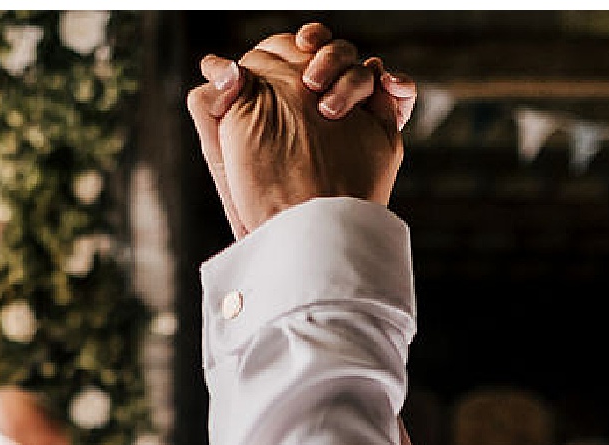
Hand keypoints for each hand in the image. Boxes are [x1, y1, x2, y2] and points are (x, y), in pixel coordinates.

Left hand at [186, 22, 415, 236]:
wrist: (296, 238)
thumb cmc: (253, 200)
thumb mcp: (221, 152)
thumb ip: (210, 104)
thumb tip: (218, 66)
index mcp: (280, 96)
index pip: (298, 48)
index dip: (304, 42)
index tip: (302, 46)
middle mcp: (317, 101)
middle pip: (337, 55)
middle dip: (333, 56)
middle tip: (315, 82)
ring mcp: (351, 116)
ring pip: (365, 72)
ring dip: (359, 74)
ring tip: (337, 107)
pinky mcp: (378, 133)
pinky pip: (395, 98)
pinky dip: (399, 86)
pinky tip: (393, 87)